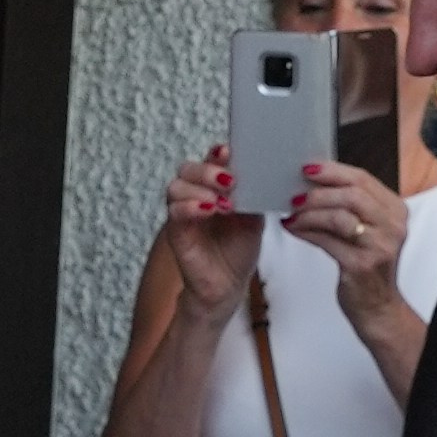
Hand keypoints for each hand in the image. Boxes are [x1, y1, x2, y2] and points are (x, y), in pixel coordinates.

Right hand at [163, 145, 259, 321]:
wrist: (228, 284)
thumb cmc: (239, 249)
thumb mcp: (255, 217)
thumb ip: (254, 194)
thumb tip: (262, 172)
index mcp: (215, 186)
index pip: (210, 160)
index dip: (217, 154)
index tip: (228, 152)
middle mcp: (195, 194)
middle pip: (188, 168)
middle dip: (207, 170)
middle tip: (229, 181)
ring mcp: (183, 211)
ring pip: (176, 185)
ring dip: (199, 188)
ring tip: (223, 203)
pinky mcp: (175, 230)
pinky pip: (174, 211)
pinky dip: (190, 206)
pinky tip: (209, 211)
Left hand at [283, 160, 408, 313]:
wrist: (377, 307)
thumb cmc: (367, 265)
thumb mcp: (367, 230)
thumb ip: (350, 206)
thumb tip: (312, 184)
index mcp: (394, 210)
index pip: (363, 179)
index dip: (333, 171)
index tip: (307, 169)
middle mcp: (392, 226)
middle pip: (352, 194)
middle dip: (318, 192)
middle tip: (295, 194)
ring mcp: (378, 246)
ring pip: (339, 216)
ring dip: (309, 212)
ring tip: (291, 213)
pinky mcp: (361, 265)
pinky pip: (327, 241)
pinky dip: (306, 231)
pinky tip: (293, 228)